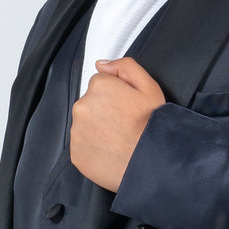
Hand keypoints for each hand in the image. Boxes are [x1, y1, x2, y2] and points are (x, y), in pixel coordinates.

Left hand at [70, 57, 166, 192]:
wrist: (150, 164)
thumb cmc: (152, 127)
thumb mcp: (150, 87)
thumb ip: (126, 67)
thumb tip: (102, 65)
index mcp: (99, 87)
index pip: (101, 84)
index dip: (117, 96)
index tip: (128, 109)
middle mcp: (82, 107)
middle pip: (90, 104)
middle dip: (105, 112)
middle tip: (125, 126)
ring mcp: (77, 132)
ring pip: (85, 126)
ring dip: (98, 131)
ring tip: (119, 141)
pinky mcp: (76, 154)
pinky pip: (84, 147)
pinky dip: (95, 150)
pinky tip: (112, 152)